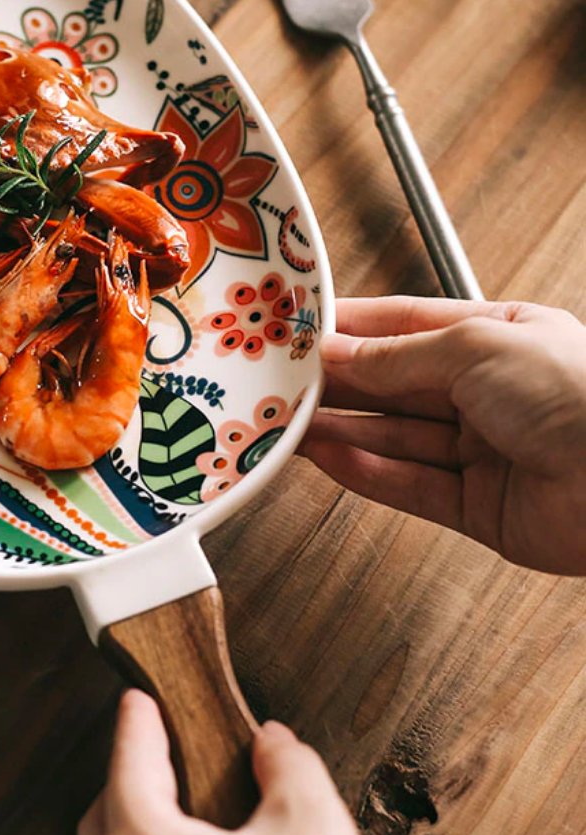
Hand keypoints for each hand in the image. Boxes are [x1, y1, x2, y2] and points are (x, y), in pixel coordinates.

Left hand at [78, 689, 365, 834]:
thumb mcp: (313, 833)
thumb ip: (292, 770)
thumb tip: (276, 745)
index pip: (129, 758)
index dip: (139, 719)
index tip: (138, 697)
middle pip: (106, 813)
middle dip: (130, 774)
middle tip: (161, 748)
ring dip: (140, 827)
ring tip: (184, 811)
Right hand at [300, 297, 585, 573]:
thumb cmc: (580, 394)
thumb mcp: (476, 348)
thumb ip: (397, 357)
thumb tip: (336, 353)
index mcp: (498, 337)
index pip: (405, 327)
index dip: (350, 329)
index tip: (298, 331)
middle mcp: (488, 392)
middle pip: (392, 385)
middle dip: (336, 382)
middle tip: (279, 381)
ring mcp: (483, 451)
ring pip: (393, 437)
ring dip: (339, 428)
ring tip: (287, 421)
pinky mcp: (479, 508)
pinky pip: (409, 485)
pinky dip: (365, 471)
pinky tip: (326, 456)